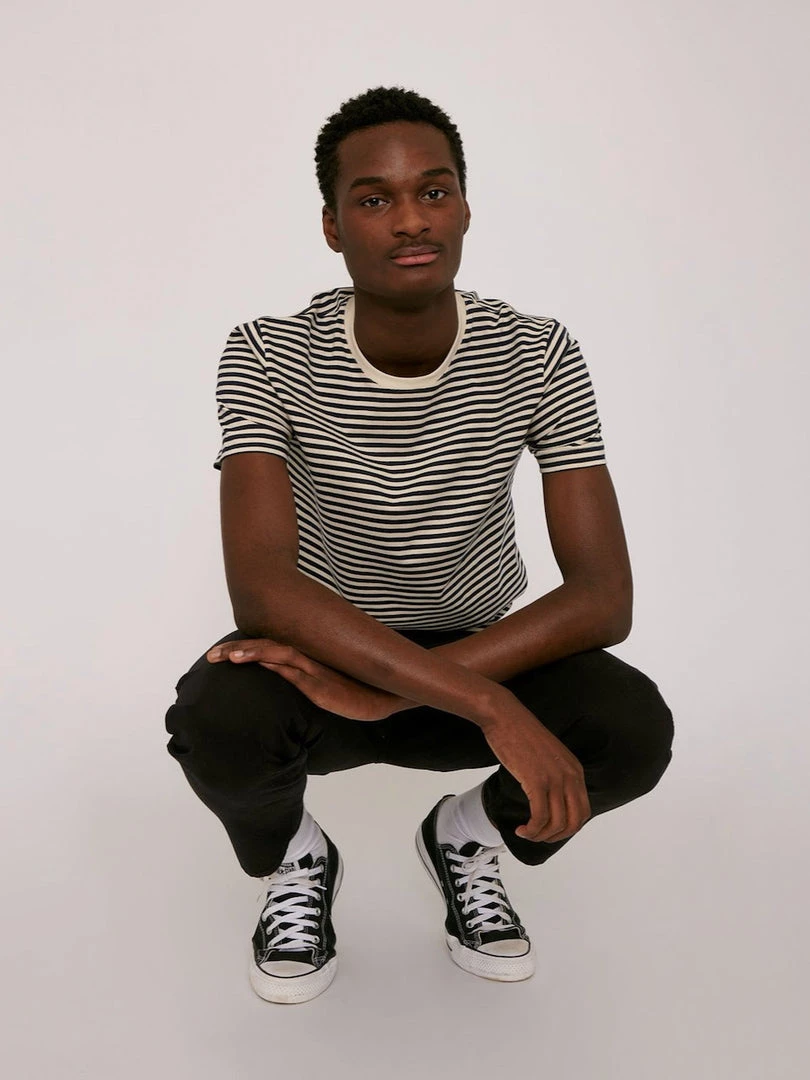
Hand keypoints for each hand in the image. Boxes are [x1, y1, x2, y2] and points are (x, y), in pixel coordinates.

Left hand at [206, 638, 406, 720]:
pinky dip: (277, 666)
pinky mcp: (322, 686)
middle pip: (266, 647)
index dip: (243, 648)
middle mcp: (307, 658)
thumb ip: (301, 680)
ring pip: (278, 654)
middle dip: (237, 650)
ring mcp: (314, 670)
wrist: (384, 697)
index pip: (268, 648)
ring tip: (228, 657)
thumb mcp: (321, 687)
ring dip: (252, 653)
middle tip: (211, 656)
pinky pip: (296, 673)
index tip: (219, 653)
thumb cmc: (354, 691)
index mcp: (305, 658)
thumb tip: (278, 678)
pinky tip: (260, 663)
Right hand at [480, 697, 591, 842]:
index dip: (567, 827)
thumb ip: (556, 774)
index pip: (583, 811)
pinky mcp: (537, 781)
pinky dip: (532, 830)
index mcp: (575, 770)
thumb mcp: (549, 755)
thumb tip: (550, 798)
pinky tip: (521, 829)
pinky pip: (540, 817)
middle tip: (538, 836)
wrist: (505, 717)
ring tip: (526, 833)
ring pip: (557, 823)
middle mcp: (570, 776)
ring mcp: (555, 779)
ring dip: (541, 835)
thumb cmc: (521, 734)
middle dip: (556, 836)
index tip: (549, 829)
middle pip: (574, 822)